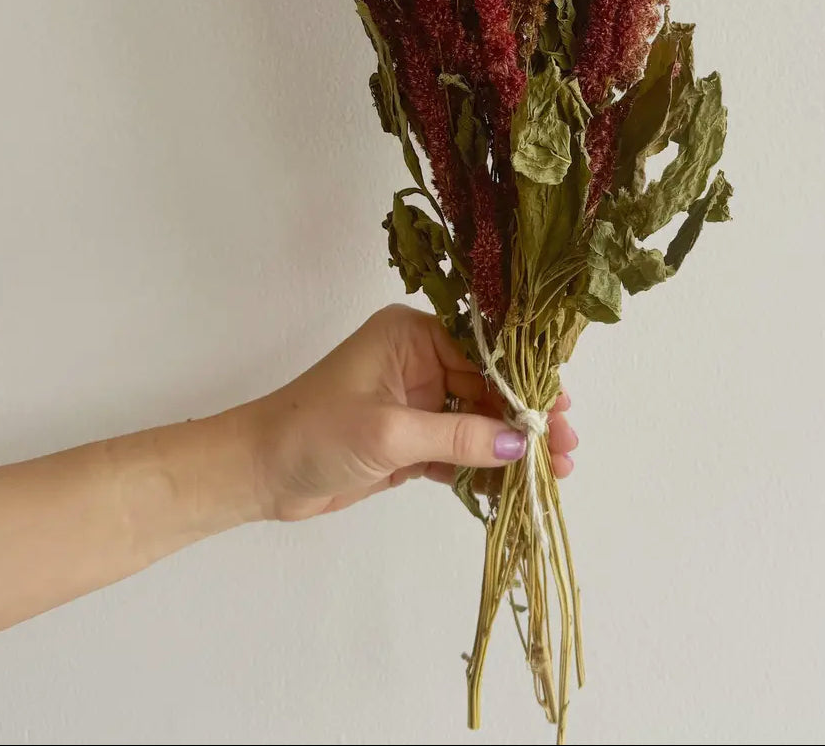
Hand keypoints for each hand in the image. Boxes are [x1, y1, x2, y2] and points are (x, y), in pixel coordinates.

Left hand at [242, 304, 576, 520]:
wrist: (257, 474)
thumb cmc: (314, 432)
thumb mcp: (390, 432)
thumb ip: (459, 436)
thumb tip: (522, 444)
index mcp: (412, 335)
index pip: (484, 352)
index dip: (525, 383)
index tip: (562, 409)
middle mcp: (419, 361)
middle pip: (489, 388)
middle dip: (527, 420)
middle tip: (568, 449)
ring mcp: (416, 402)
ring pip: (478, 422)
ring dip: (511, 448)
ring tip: (553, 475)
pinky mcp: (410, 441)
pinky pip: (458, 450)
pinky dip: (483, 469)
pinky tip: (513, 489)